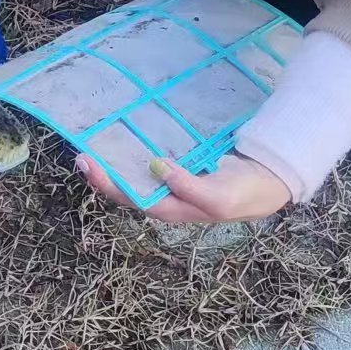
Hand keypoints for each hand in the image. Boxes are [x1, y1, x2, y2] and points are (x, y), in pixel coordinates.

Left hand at [77, 151, 291, 223]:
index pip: (135, 199)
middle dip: (104, 176)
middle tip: (81, 157)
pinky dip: (132, 155)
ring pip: (135, 179)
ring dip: (114, 166)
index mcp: (175, 208)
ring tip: (91, 149)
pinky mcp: (178, 168)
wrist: (269, 182)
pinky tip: (121, 141)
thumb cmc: (243, 193)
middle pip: (129, 191)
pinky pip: (148, 166)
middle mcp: (168, 198)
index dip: (111, 185)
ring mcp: (172, 184)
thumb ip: (191, 188)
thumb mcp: (220, 197)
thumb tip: (157, 168)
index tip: (89, 162)